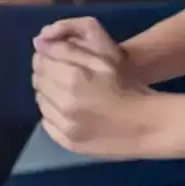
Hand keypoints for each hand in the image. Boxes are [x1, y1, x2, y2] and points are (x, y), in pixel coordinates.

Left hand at [31, 18, 156, 157]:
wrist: (146, 124)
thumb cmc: (126, 85)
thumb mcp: (101, 60)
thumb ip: (67, 49)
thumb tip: (38, 43)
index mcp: (73, 79)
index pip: (41, 62)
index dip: (45, 56)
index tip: (53, 56)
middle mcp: (64, 104)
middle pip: (39, 82)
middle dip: (45, 73)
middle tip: (59, 72)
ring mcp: (65, 127)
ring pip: (41, 102)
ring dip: (47, 93)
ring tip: (63, 89)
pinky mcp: (67, 143)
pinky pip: (47, 122)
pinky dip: (52, 112)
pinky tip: (66, 108)